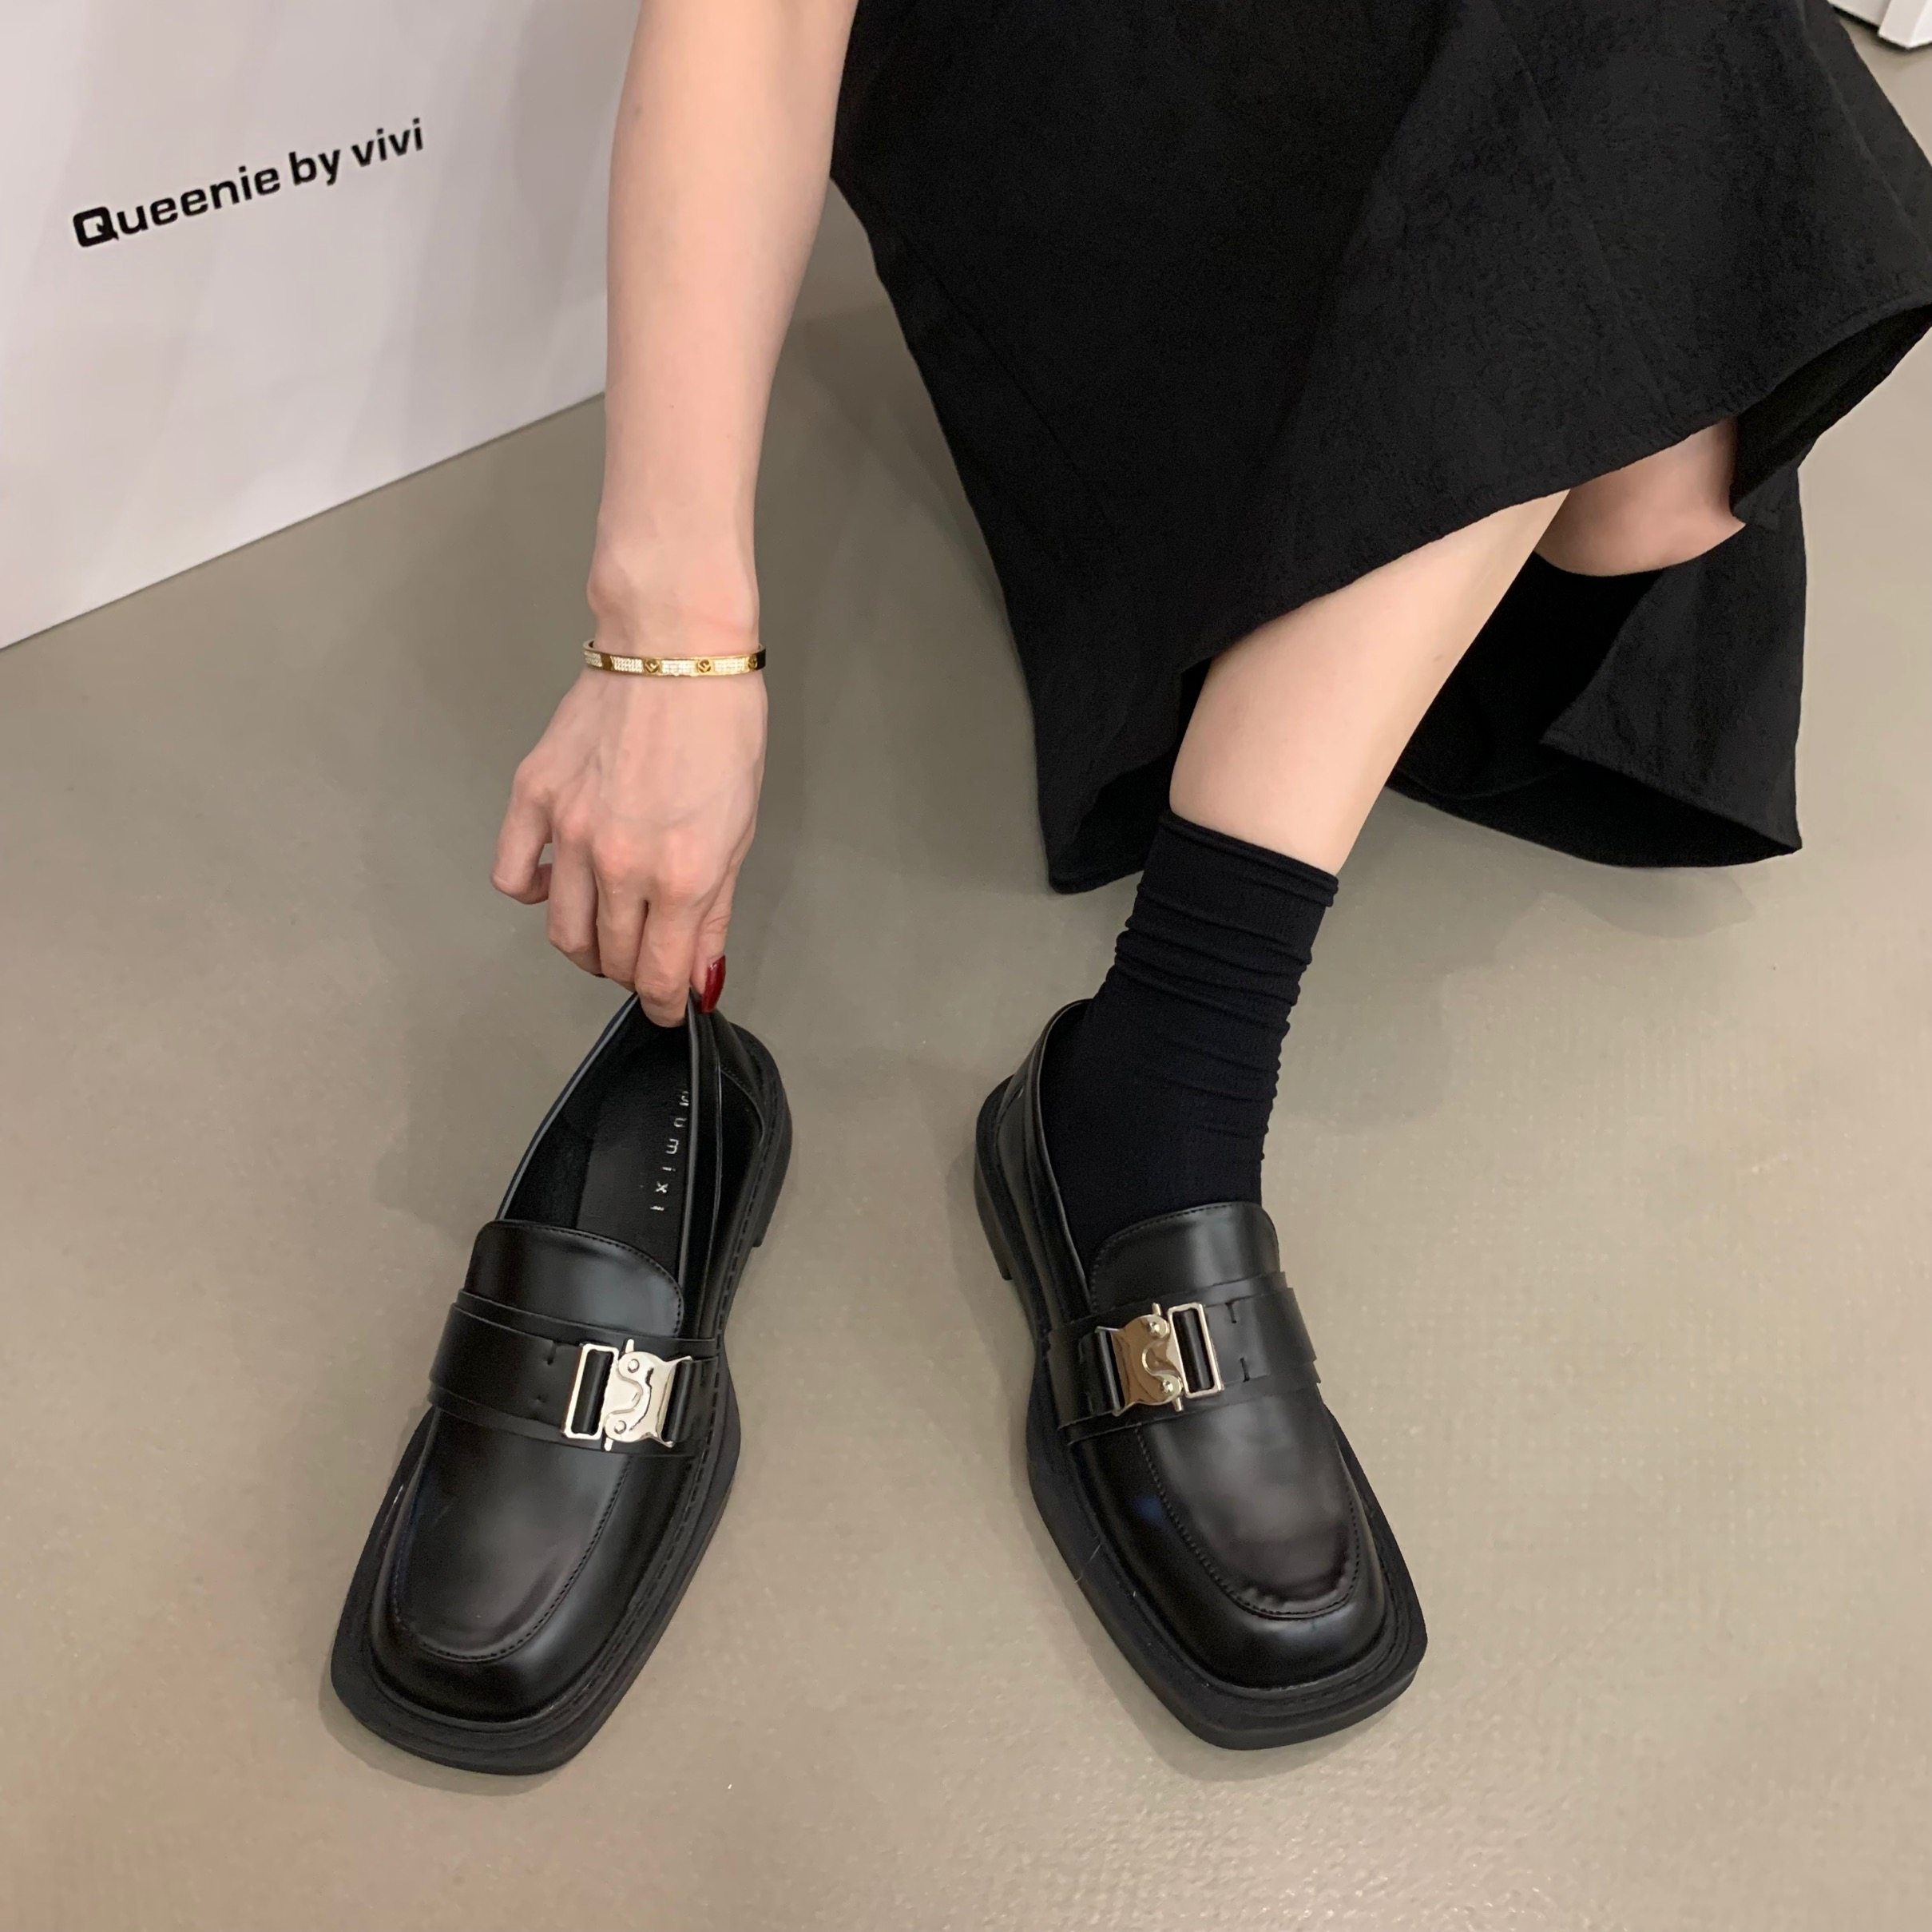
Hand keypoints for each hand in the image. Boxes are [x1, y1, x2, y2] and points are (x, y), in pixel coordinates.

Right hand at [493, 645, 766, 1024]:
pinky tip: (557, 882)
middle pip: (612, 960)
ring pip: (563, 932)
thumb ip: (715, 912)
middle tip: (651, 957)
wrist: (674, 650)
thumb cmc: (723, 730)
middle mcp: (619, 864)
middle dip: (636, 974)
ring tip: (611, 929)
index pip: (663, 976)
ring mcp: (569, 832)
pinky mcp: (533, 798)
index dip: (671, 1004)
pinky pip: (512, 876)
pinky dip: (533, 894)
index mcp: (682, 876)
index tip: (675, 1007)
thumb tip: (701, 976)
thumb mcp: (739, 830)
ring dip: (589, 948)